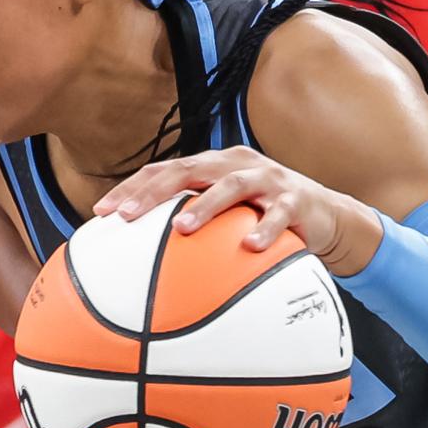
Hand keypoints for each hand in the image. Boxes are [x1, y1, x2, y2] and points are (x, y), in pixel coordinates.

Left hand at [91, 145, 382, 277]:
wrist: (325, 213)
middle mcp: (235, 164)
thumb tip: (142, 262)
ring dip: (206, 206)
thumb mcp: (226, 216)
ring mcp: (267, 179)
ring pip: (232, 186)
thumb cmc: (263, 216)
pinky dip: (265, 230)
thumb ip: (191, 227)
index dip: (132, 188)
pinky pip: (279, 215)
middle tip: (127, 217)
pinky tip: (251, 249)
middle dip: (154, 192)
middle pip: (188, 170)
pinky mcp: (295, 199)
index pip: (164, 170)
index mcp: (212, 166)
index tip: (101, 212)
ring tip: (183, 228)